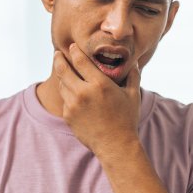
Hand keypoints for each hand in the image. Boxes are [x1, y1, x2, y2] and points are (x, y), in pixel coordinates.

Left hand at [53, 43, 141, 157]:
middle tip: (57, 53)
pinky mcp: (68, 116)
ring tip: (64, 71)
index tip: (72, 47)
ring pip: (62, 84)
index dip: (74, 51)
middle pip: (63, 69)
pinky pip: (65, 100)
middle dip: (59, 59)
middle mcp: (83, 92)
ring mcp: (73, 105)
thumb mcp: (133, 95)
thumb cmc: (127, 119)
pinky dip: (68, 94)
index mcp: (99, 84)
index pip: (80, 60)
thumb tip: (135, 61)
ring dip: (62, 76)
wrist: (115, 146)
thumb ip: (133, 76)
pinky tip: (72, 92)